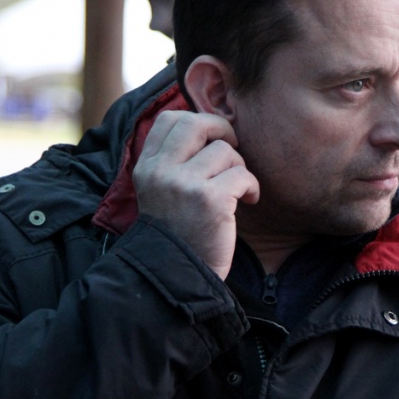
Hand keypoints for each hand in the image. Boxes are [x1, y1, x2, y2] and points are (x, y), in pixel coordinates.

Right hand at [132, 111, 259, 278]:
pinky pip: (242, 175)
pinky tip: (248, 201)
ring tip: (237, 190)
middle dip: (223, 131)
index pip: (169, 119)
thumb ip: (175, 162)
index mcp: (146, 168)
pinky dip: (251, 187)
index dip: (199, 121)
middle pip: (197, 124)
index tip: (213, 138)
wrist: (178, 279)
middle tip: (233, 148)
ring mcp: (184, 184)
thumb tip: (212, 127)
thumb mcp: (161, 193)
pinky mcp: (210, 200)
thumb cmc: (179, 235)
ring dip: (239, 168)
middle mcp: (160, 172)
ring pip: (225, 151)